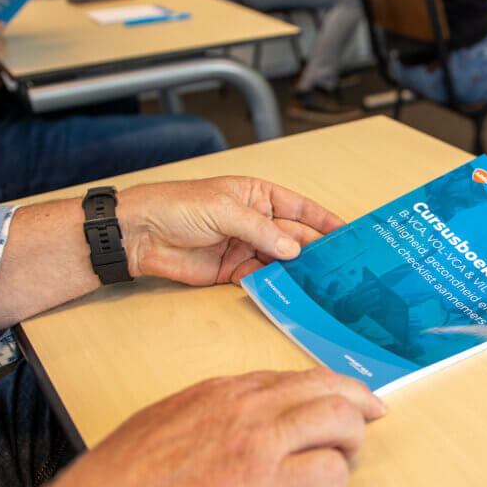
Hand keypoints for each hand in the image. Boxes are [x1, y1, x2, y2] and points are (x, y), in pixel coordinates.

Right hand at [26, 368, 386, 486]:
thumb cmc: (127, 472)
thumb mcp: (169, 416)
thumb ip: (211, 410)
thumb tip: (240, 414)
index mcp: (225, 389)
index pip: (294, 376)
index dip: (327, 385)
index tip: (343, 395)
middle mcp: (249, 406)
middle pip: (327, 386)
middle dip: (359, 398)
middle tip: (375, 412)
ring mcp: (262, 443)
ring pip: (339, 419)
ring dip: (353, 436)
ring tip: (347, 453)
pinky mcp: (268, 485)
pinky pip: (327, 471)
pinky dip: (335, 478)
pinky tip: (323, 486)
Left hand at [118, 176, 344, 285]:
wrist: (140, 235)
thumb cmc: (178, 207)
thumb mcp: (224, 210)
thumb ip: (261, 231)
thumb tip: (294, 250)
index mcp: (257, 195)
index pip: (299, 208)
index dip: (323, 219)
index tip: (347, 232)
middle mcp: (256, 221)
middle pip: (294, 237)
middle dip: (315, 249)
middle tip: (339, 265)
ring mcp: (246, 247)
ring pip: (281, 260)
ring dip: (298, 271)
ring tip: (322, 282)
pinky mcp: (233, 271)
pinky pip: (262, 278)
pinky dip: (275, 285)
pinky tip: (291, 291)